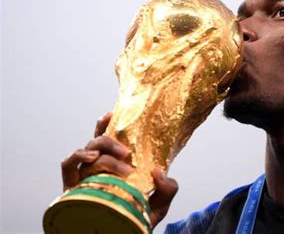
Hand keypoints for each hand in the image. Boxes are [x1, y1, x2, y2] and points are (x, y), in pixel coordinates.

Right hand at [60, 112, 178, 227]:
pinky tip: (92, 157)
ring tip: (122, 163)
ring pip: (88, 150)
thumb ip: (168, 188)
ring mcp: (85, 176)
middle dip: (112, 141)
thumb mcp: (160, 204)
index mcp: (116, 165)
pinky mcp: (72, 187)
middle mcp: (99, 167)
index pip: (109, 138)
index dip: (108, 123)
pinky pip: (68, 165)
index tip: (114, 113)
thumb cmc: (136, 218)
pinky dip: (78, 155)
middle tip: (128, 153)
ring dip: (105, 152)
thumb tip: (158, 172)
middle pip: (99, 141)